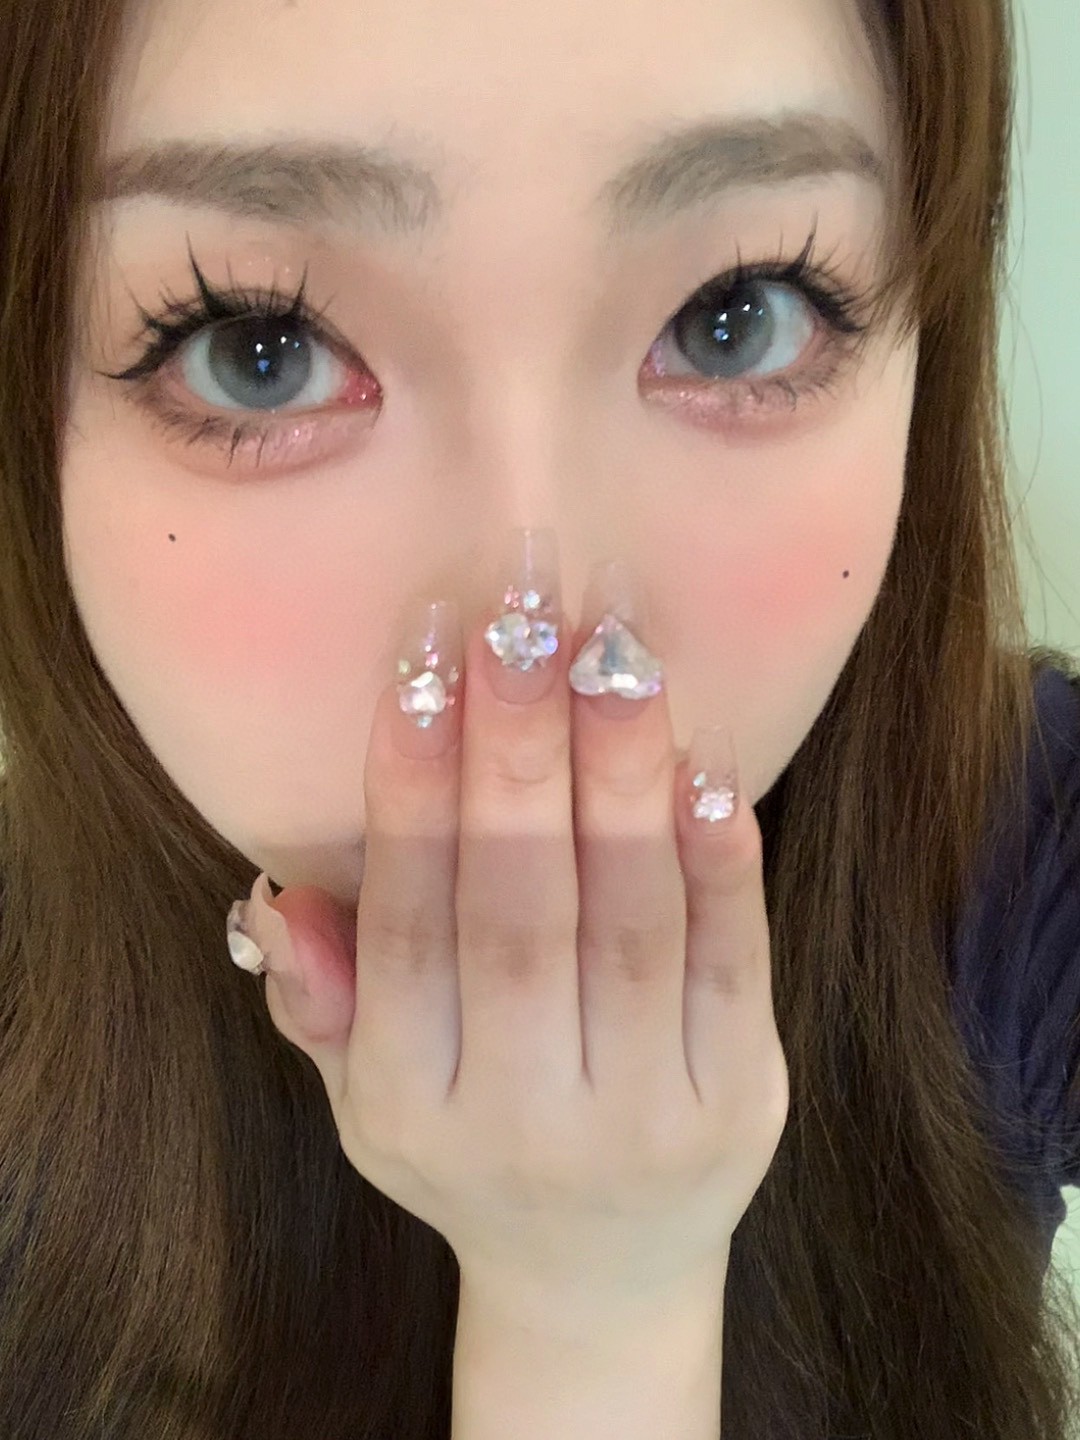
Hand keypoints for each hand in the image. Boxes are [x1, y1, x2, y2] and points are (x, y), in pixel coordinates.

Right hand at [241, 573, 788, 1313]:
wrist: (599, 1276)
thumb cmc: (470, 1149)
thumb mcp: (367, 1102)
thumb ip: (325, 1003)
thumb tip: (279, 898)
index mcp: (408, 1106)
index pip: (408, 927)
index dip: (412, 792)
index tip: (424, 664)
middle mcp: (523, 1120)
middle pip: (520, 912)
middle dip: (518, 757)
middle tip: (522, 622)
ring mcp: (643, 1118)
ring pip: (629, 924)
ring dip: (622, 778)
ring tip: (615, 654)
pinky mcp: (740, 1103)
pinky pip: (732, 965)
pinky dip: (721, 859)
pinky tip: (705, 762)